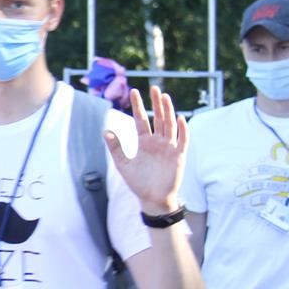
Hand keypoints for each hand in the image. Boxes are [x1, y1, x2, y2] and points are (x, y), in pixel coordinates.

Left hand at [106, 87, 188, 212]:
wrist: (153, 199)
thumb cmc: (138, 183)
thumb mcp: (123, 164)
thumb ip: (116, 148)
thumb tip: (105, 131)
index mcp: (144, 142)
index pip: (141, 120)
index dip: (138, 106)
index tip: (134, 91)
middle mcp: (158, 142)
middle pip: (158, 118)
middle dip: (156, 103)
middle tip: (154, 88)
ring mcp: (169, 147)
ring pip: (169, 125)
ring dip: (168, 111)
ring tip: (165, 97)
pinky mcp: (179, 156)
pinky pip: (182, 140)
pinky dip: (182, 130)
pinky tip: (179, 118)